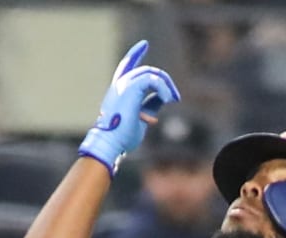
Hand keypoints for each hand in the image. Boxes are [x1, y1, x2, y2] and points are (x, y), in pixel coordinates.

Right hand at [78, 40, 179, 174]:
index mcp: (119, 91)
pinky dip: (162, 88)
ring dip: (165, 85)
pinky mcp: (130, 89)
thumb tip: (163, 98)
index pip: (127, 66)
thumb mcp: (141, 117)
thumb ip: (150, 105)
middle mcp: (119, 85)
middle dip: (163, 80)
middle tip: (175, 97)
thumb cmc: (123, 136)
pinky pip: (151, 80)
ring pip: (149, 74)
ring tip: (173, 98)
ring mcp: (123, 86)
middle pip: (145, 71)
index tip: (144, 44)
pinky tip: (169, 99)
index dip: (135, 54)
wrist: (111, 144)